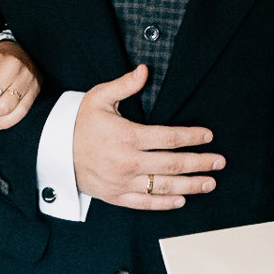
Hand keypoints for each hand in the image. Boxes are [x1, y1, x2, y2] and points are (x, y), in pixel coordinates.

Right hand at [71, 64, 222, 209]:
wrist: (54, 150)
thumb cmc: (79, 122)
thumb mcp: (99, 97)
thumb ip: (125, 85)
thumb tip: (145, 70)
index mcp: (127, 136)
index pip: (169, 137)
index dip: (191, 136)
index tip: (208, 136)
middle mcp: (128, 162)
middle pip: (172, 164)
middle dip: (200, 163)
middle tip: (219, 162)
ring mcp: (122, 182)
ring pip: (163, 186)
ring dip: (190, 186)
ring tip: (209, 184)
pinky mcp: (116, 196)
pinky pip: (144, 203)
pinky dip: (164, 203)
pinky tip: (181, 200)